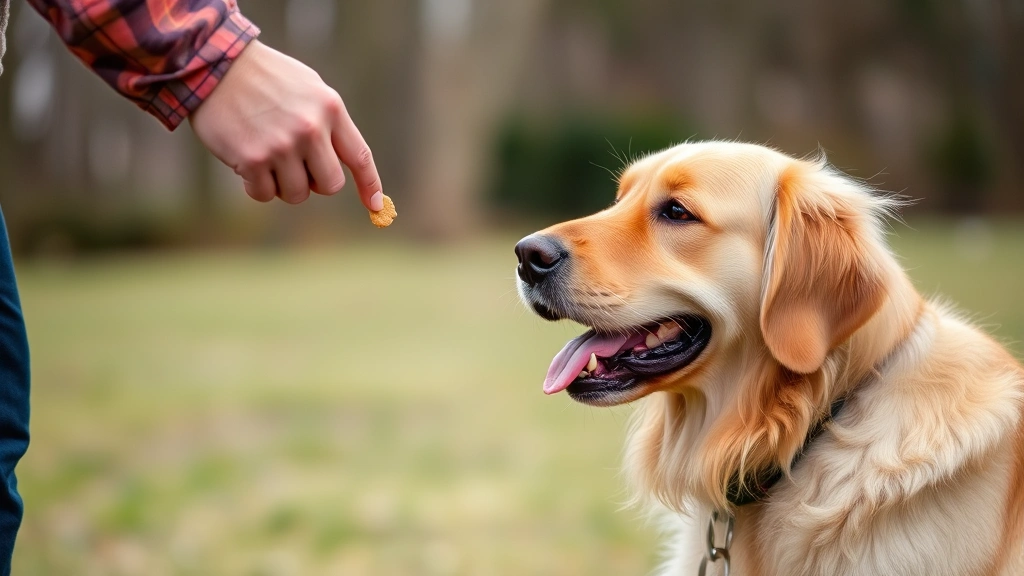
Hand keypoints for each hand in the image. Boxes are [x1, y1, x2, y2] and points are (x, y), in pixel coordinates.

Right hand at [189, 41, 382, 208]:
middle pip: (330, 185)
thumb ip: (329, 123)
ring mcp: (282, 145)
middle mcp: (310, 129)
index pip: (359, 157)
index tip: (378, 206)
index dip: (370, 185)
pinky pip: (265, 194)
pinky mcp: (253, 159)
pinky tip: (246, 162)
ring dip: (283, 184)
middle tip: (296, 165)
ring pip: (297, 194)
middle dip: (315, 182)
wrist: (215, 64)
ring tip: (267, 156)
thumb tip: (342, 164)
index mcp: (330, 109)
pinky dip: (256, 186)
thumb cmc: (265, 78)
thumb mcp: (309, 88)